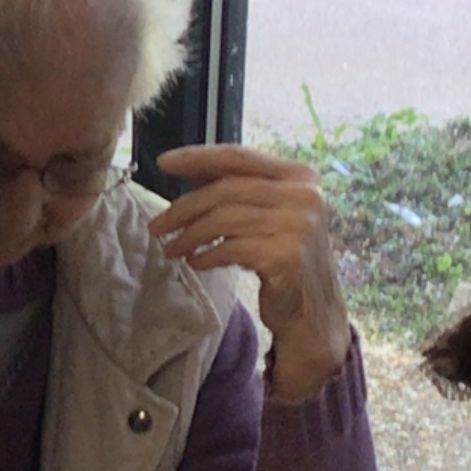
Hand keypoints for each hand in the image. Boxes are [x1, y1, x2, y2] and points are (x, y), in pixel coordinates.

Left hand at [154, 143, 355, 399]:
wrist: (314, 314)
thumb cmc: (284, 260)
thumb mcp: (265, 216)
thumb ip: (236, 190)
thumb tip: (191, 171)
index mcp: (300, 175)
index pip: (240, 156)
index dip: (198, 157)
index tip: (164, 163)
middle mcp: (305, 195)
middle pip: (226, 189)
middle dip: (184, 207)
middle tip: (155, 226)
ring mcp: (299, 225)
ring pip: (225, 219)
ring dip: (189, 235)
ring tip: (171, 249)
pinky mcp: (287, 256)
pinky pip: (231, 249)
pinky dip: (206, 256)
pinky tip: (195, 263)